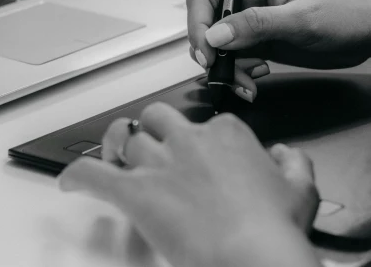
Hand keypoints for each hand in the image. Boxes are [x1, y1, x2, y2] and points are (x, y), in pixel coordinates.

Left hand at [58, 103, 321, 266]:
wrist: (253, 255)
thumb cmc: (275, 228)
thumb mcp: (301, 190)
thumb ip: (294, 163)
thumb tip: (285, 154)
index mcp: (228, 134)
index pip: (208, 122)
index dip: (201, 140)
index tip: (203, 157)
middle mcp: (190, 140)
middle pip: (158, 118)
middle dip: (153, 129)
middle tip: (154, 146)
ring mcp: (160, 164)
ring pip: (127, 140)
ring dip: (118, 149)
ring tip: (115, 159)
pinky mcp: (135, 193)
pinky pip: (93, 175)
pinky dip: (76, 175)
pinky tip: (69, 182)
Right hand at [186, 0, 370, 98]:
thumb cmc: (345, 12)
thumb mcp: (300, 19)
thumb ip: (256, 25)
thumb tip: (216, 34)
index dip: (198, 24)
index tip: (206, 52)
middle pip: (207, 24)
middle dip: (212, 53)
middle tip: (224, 74)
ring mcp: (254, 20)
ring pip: (220, 47)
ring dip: (227, 69)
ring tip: (246, 84)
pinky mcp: (261, 40)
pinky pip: (236, 59)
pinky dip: (239, 74)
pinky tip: (255, 80)